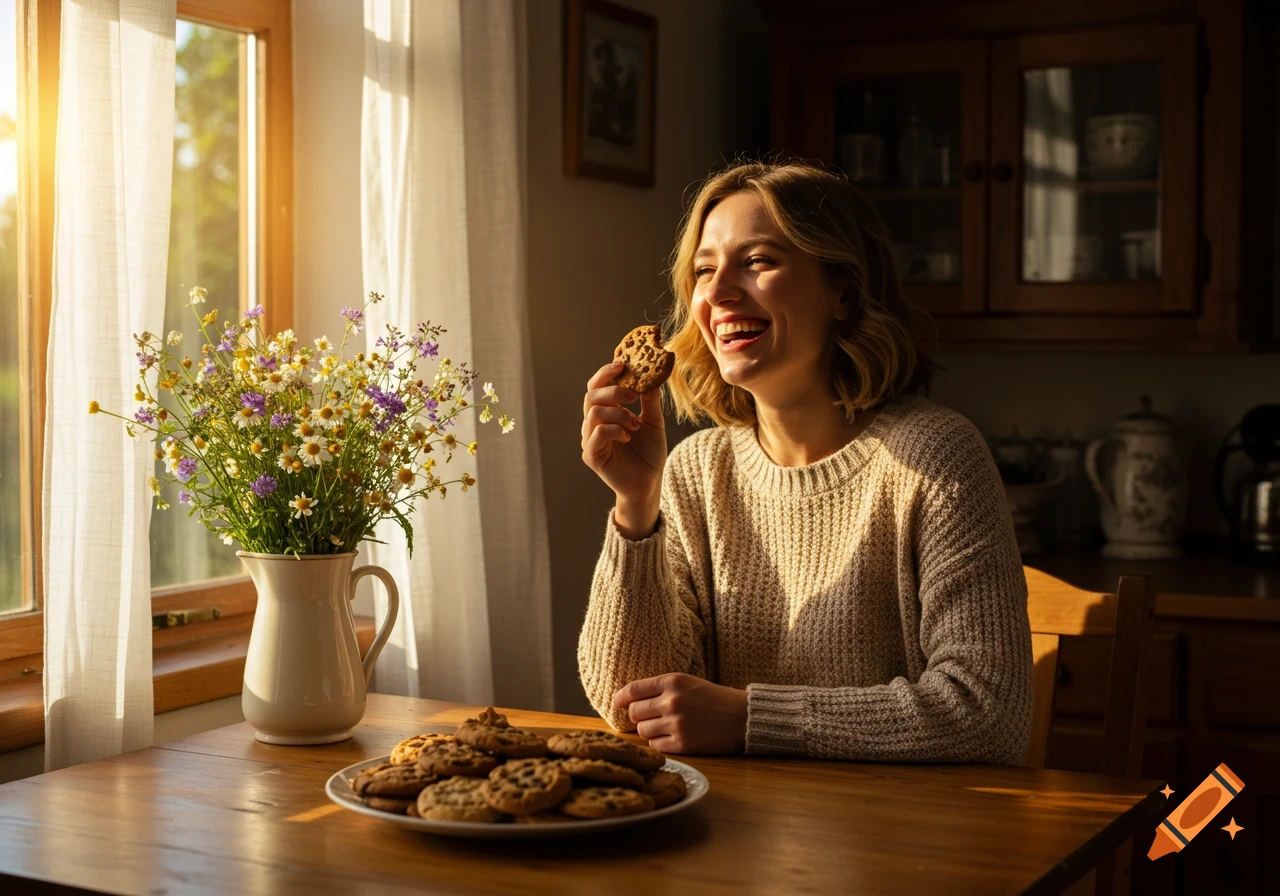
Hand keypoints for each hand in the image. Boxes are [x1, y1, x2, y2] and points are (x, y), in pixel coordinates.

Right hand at [581, 360, 666, 523]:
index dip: (606, 373)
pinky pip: (597, 433)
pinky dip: (614, 430)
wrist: (650, 484)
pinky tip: (628, 437)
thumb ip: (650, 399)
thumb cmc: (649, 454)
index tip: (623, 364)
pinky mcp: (591, 455)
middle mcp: (593, 423)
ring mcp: (590, 439)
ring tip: (635, 425)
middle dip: (613, 390)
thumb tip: (653, 372)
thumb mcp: (654, 421)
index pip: (597, 385)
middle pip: (591, 395)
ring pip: (594, 412)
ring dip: (619, 414)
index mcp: (606, 412)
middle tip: (633, 396)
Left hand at [613, 673, 747, 753]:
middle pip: (635, 713)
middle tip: (650, 717)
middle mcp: (672, 702)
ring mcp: (677, 724)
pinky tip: (673, 736)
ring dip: (649, 730)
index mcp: (672, 682)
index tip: (616, 704)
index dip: (621, 698)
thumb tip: (628, 701)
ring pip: (643, 731)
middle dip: (639, 716)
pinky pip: (656, 745)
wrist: (742, 717)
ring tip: (665, 726)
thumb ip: (660, 688)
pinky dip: (660, 742)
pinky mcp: (683, 744)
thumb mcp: (687, 682)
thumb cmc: (714, 698)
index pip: (633, 690)